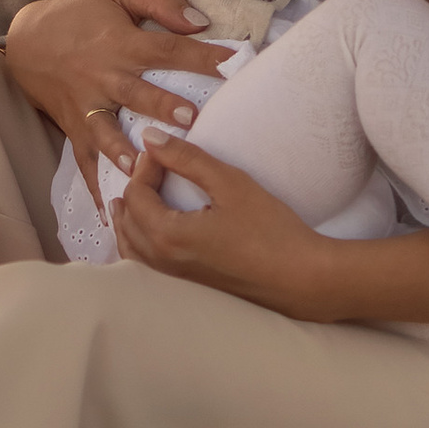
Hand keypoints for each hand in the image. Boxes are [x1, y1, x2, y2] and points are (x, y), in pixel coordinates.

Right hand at [1, 0, 233, 184]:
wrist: (27, 40)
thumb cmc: (81, 15)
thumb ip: (158, 0)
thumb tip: (199, 21)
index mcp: (121, 44)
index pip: (166, 49)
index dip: (200, 55)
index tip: (234, 64)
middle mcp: (104, 77)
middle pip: (136, 93)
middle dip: (162, 106)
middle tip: (190, 119)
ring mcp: (87, 107)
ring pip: (107, 131)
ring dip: (125, 150)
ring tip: (142, 169)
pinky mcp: (75, 129)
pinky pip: (85, 160)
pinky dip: (96, 186)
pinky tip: (113, 212)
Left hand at [111, 135, 333, 315]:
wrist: (301, 279)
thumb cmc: (270, 229)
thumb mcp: (229, 183)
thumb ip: (186, 158)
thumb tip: (149, 138)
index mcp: (167, 236)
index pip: (136, 194)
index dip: (145, 166)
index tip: (163, 149)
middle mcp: (162, 263)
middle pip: (128, 220)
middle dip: (134, 189)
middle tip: (153, 166)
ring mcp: (173, 281)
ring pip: (131, 248)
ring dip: (128, 219)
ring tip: (135, 197)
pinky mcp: (186, 289)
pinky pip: (145, 266)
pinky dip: (137, 244)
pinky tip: (150, 233)